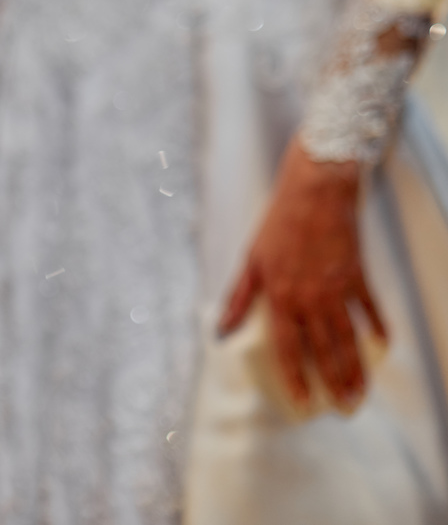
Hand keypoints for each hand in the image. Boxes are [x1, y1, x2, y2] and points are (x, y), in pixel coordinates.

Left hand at [218, 140, 385, 409]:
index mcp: (281, 298)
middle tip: (344, 409)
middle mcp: (311, 300)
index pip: (289, 349)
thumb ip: (238, 299)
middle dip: (335, 383)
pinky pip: (370, 309)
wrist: (315, 194)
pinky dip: (378, 327)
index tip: (304, 403)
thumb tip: (220, 332)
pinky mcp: (358, 276)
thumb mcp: (250, 262)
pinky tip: (383, 344)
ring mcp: (338, 290)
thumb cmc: (277, 226)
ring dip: (357, 367)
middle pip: (325, 351)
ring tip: (362, 392)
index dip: (296, 379)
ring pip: (349, 338)